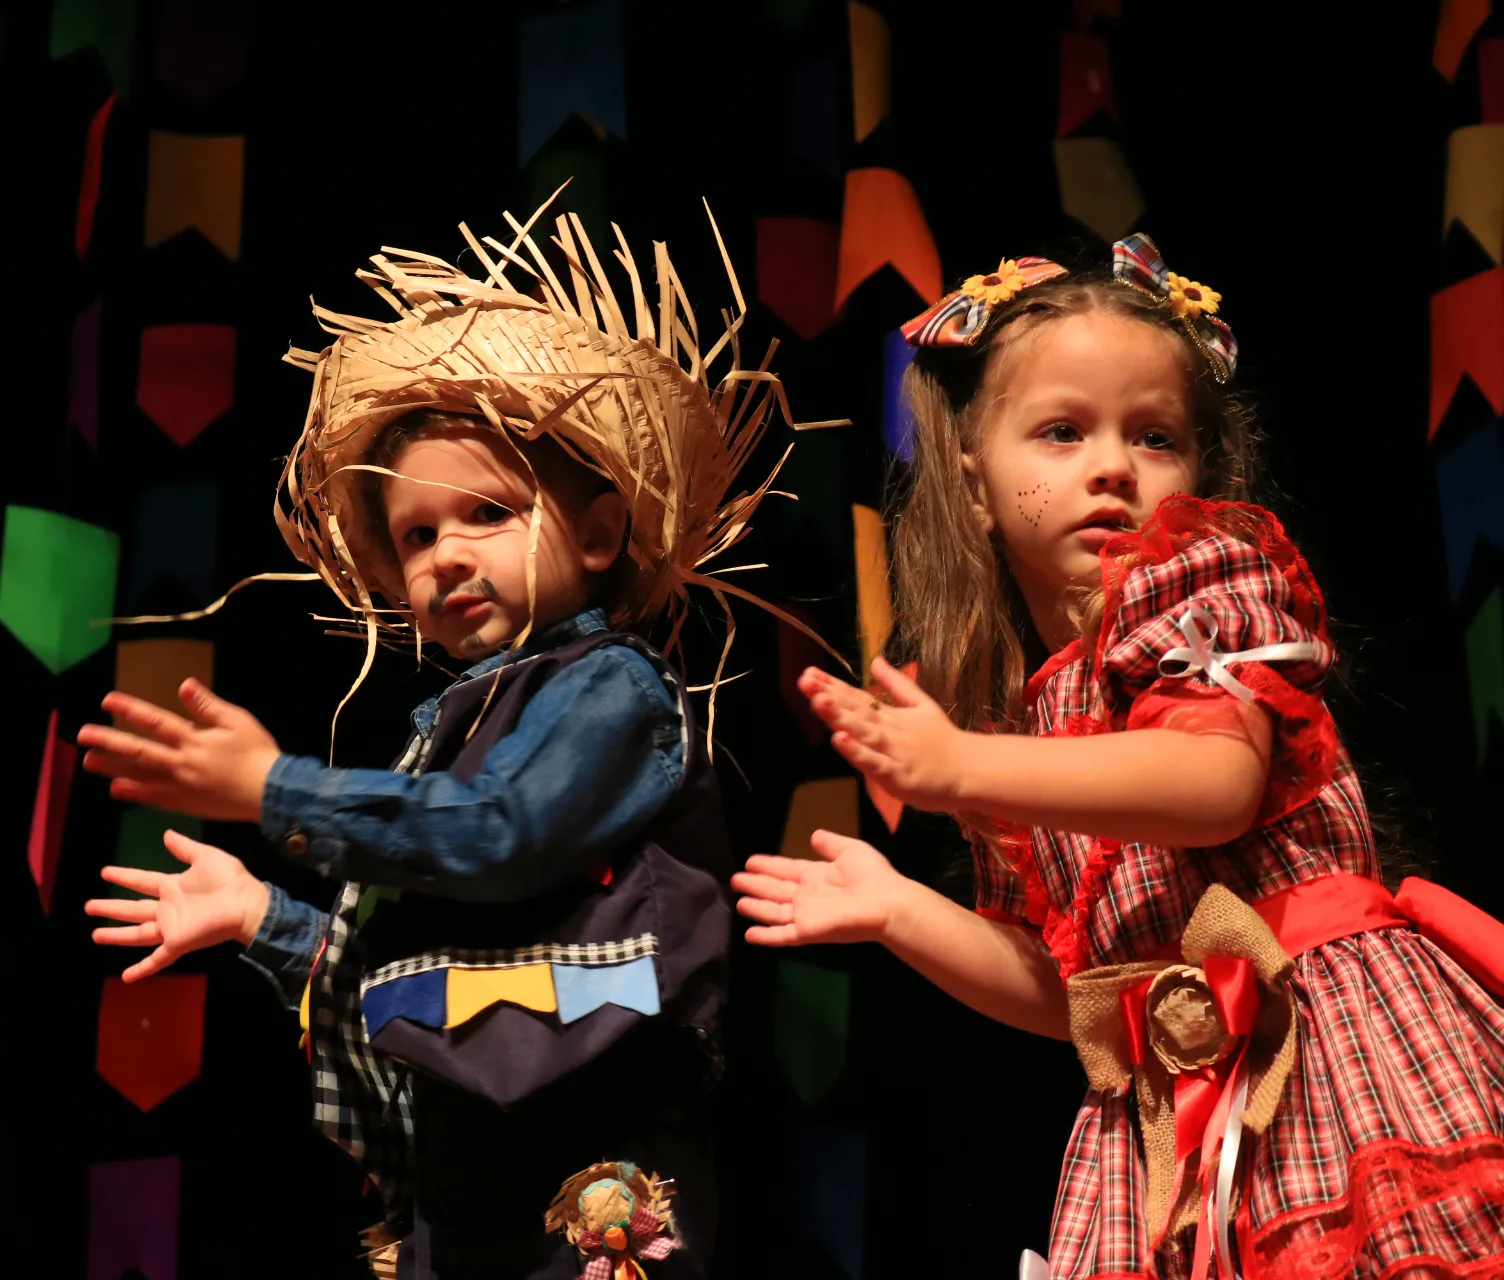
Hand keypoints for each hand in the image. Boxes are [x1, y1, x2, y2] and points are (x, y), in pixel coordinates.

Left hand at [77, 678, 281, 821]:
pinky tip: (117, 789)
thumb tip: (184, 684)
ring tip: (89, 761)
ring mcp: (181, 787)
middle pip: (139, 751)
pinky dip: (134, 793)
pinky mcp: (185, 804)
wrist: (270, 793)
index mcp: (194, 740)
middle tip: (82, 736)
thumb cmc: (258, 753)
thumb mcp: (238, 721)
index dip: (131, 710)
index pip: (156, 721)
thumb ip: (208, 706)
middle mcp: (181, 764)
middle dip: (109, 741)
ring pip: (140, 776)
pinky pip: (153, 798)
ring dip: (112, 768)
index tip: (108, 701)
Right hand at [84, 830, 269, 981]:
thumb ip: (185, 848)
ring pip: (137, 934)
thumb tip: (166, 833)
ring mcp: (171, 927)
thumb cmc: (230, 880)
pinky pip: (157, 959)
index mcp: (174, 886)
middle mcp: (168, 908)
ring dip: (116, 935)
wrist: (246, 903)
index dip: (125, 876)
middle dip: (111, 907)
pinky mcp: (178, 943)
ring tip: (94, 934)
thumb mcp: (206, 856)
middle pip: (133, 909)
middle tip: (88, 906)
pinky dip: (142, 969)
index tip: (105, 872)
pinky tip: (125, 977)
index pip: (142, 881)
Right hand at [730, 829, 910, 946]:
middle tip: (735, 879)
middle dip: (756, 884)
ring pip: (774, 911)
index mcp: (818, 875)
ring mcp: (806, 915)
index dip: (769, 866)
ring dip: (756, 907)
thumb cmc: (872, 876)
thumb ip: (831, 843)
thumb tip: (813, 834)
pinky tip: (749, 934)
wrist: (886, 903)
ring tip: (738, 901)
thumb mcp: (851, 850)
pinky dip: (765, 935)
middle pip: (776, 890)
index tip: (750, 861)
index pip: (787, 870)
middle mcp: (808, 895)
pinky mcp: (806, 931)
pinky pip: (781, 934)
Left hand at [798, 657, 970, 813]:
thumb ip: (896, 684)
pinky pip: (873, 763)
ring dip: (839, 717)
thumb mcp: (920, 705)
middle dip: (828, 696)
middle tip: (805, 680)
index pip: (856, 697)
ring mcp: (892, 751)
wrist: (971, 771)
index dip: (831, 686)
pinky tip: (840, 740)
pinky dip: (857, 752)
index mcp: (890, 715)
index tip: (809, 673)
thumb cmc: (944, 741)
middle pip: (854, 711)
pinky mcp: (897, 775)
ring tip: (818, 701)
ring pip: (861, 732)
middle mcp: (888, 730)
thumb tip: (875, 660)